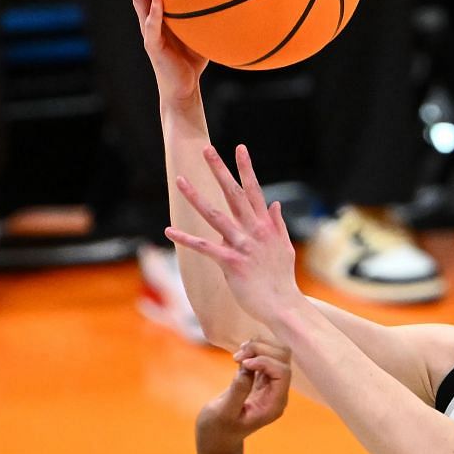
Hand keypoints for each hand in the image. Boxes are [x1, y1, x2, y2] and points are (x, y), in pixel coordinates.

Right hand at [130, 0, 208, 103]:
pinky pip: (152, 28)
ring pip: (139, 0)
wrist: (184, 88)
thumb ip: (211, 8)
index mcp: (158, 10)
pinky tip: (158, 0)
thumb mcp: (204, 27)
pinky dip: (154, 15)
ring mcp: (148, 31)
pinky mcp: (153, 47)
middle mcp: (149, 16)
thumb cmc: (194, 58)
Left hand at [166, 143, 305, 326]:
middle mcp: (254, 231)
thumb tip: (274, 204)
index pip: (254, 191)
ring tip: (179, 180)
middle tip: (206, 149)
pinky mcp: (231, 263)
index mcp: (266, 225)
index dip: (246, 169)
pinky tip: (169, 231)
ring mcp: (242, 245)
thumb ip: (277, 224)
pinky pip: (204, 248)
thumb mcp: (285, 247)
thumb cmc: (282, 279)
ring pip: (215, 215)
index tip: (239, 148)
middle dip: (219, 170)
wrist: (284, 306)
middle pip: (233, 194)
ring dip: (195, 197)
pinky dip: (186, 239)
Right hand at [197, 339, 291, 453]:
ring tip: (237, 355)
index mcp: (274, 404)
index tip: (242, 364)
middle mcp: (277, 393)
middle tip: (237, 357)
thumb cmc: (218, 430)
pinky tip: (238, 357)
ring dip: (258, 347)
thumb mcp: (223, 413)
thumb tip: (247, 369)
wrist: (217, 439)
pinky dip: (253, 350)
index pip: (282, 372)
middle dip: (261, 350)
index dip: (265, 361)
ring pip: (276, 353)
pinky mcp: (260, 380)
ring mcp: (270, 386)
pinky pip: (265, 356)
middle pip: (283, 358)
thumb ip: (237, 392)